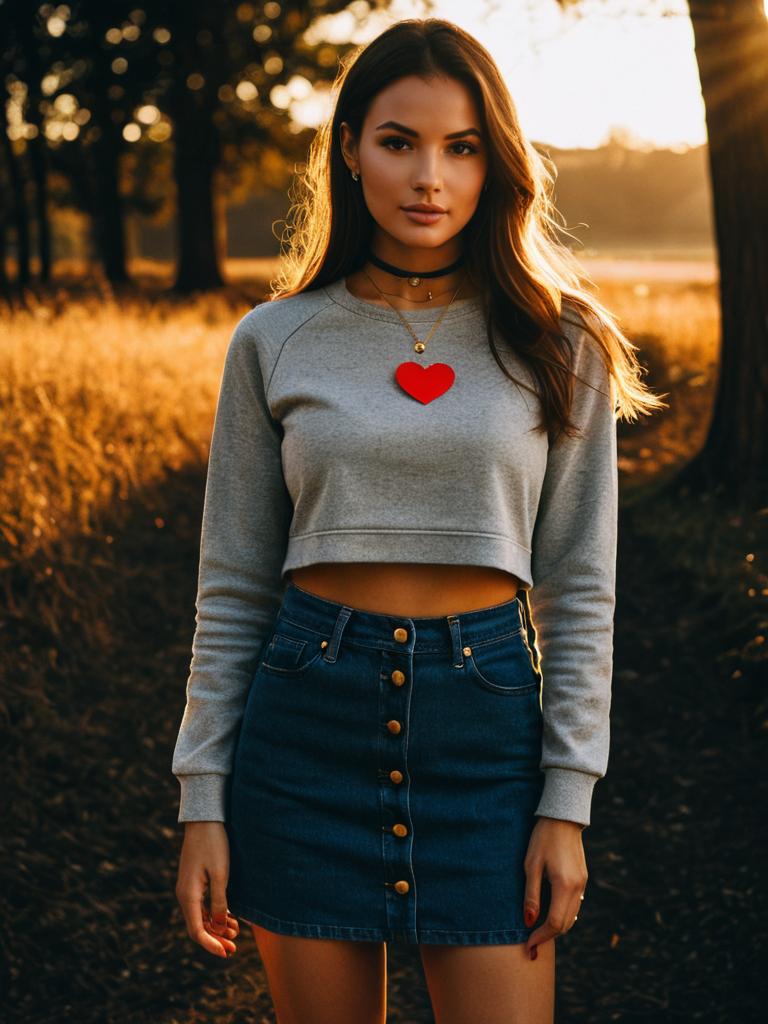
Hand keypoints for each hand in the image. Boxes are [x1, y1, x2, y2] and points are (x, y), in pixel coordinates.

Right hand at [175, 821, 239, 958]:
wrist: (204, 820)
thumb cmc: (214, 844)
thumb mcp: (220, 874)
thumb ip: (219, 902)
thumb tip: (218, 926)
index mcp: (188, 896)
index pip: (197, 930)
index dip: (211, 945)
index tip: (226, 953)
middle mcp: (184, 895)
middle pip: (198, 926)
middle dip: (215, 939)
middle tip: (234, 948)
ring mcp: (188, 889)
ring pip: (201, 916)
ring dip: (216, 927)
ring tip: (236, 931)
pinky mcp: (194, 882)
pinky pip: (202, 905)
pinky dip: (214, 914)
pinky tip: (229, 917)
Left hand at [523, 816, 586, 959]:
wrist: (563, 818)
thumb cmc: (543, 839)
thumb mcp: (531, 865)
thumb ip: (531, 895)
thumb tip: (529, 922)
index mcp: (564, 886)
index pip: (555, 923)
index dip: (541, 937)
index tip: (528, 945)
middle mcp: (578, 888)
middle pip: (566, 924)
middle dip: (548, 936)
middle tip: (531, 943)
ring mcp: (583, 884)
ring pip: (572, 917)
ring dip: (556, 927)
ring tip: (538, 931)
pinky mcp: (583, 879)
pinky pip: (575, 905)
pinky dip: (563, 915)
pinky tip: (550, 914)